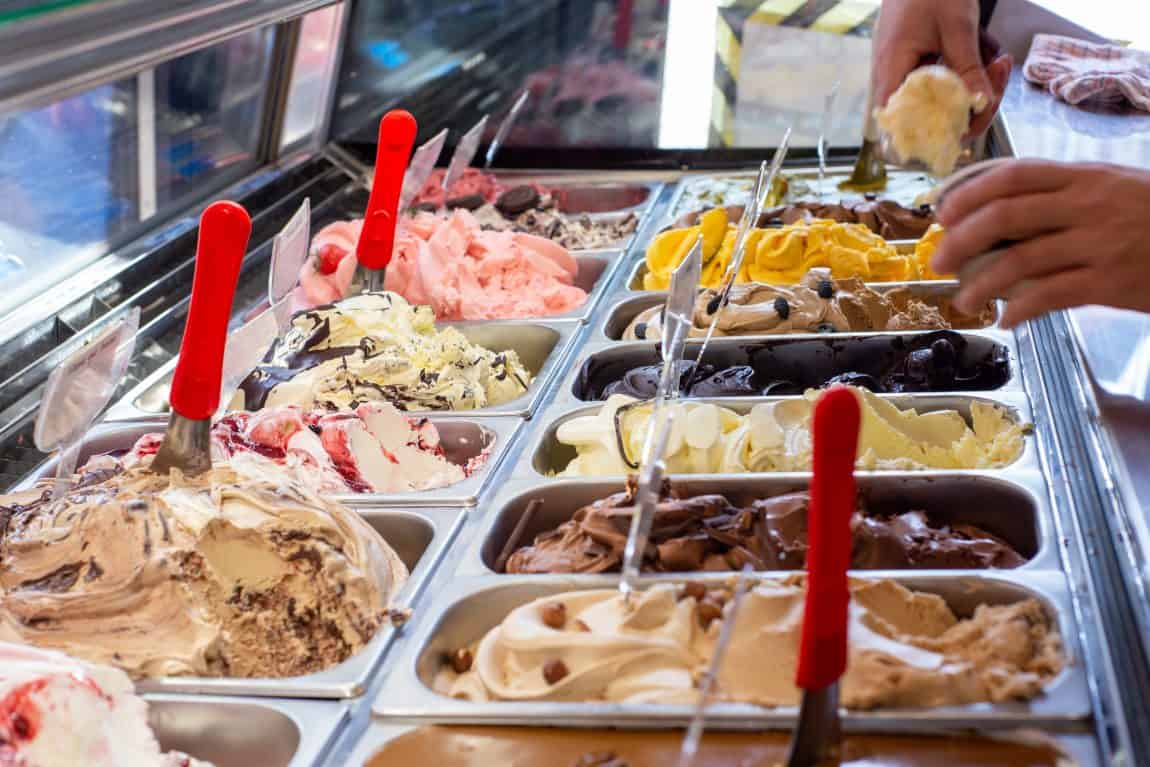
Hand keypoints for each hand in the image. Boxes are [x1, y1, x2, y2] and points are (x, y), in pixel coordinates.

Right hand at [873, 0, 1012, 134]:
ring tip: (998, 58)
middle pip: (932, 112)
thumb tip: (981, 105)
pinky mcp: (922, 60)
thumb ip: (968, 67)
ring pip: (945, 96)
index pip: (903, 122)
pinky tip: (987, 49)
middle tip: (999, 73)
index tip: (970, 119)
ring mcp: (909, 69)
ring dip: (978, 81)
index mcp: (892, 71)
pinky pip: (948, 77)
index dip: (934, 131)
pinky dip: (971, 67)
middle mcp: (896, 76)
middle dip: (972, 100)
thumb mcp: (956, 26)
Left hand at [933, 160, 1149, 327]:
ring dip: (979, 285)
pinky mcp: (1108, 283)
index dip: (967, 193)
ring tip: (962, 301)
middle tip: (938, 263)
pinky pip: (1048, 296)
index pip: (1012, 175)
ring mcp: (1097, 244)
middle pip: (1003, 216)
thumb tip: (999, 211)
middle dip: (959, 241)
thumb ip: (1064, 194)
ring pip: (1018, 261)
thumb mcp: (1114, 187)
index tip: (940, 214)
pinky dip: (1019, 310)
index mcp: (1084, 176)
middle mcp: (1087, 205)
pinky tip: (1006, 320)